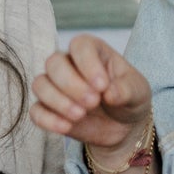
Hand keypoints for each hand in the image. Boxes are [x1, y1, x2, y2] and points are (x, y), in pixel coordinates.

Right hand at [30, 35, 153, 156]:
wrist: (122, 125)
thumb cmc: (128, 98)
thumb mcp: (137, 92)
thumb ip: (126, 90)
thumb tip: (110, 93)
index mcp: (92, 51)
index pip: (80, 46)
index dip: (88, 64)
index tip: (102, 86)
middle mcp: (69, 63)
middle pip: (54, 63)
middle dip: (71, 84)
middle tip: (93, 102)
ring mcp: (55, 86)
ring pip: (40, 85)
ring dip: (58, 101)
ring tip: (81, 115)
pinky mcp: (48, 109)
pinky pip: (36, 111)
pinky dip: (48, 119)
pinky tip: (66, 127)